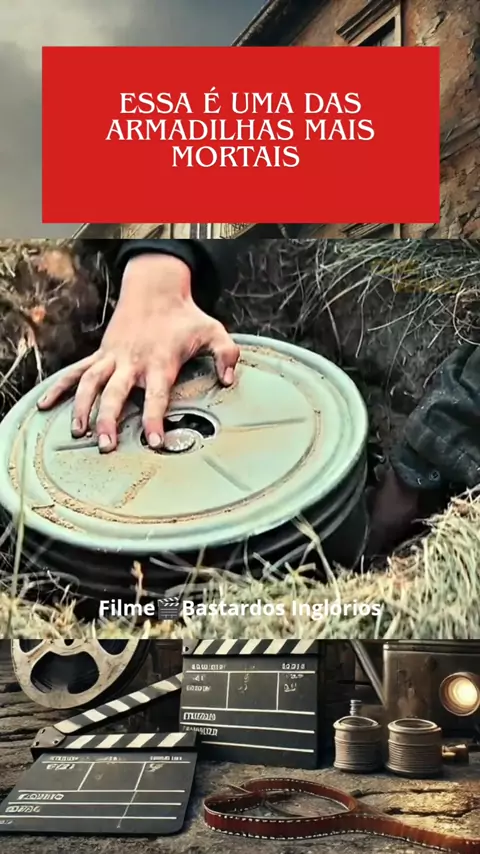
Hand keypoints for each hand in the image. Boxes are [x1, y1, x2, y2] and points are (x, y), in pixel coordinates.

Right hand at [37, 253, 239, 452]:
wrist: (155, 289)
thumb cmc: (186, 316)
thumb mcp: (214, 331)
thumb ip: (226, 355)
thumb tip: (228, 379)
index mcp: (160, 360)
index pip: (156, 395)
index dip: (153, 419)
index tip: (153, 441)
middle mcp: (132, 361)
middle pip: (116, 393)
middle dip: (109, 419)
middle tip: (106, 445)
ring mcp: (112, 357)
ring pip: (90, 383)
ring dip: (82, 406)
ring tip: (78, 432)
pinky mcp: (100, 354)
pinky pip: (76, 371)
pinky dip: (59, 387)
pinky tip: (45, 405)